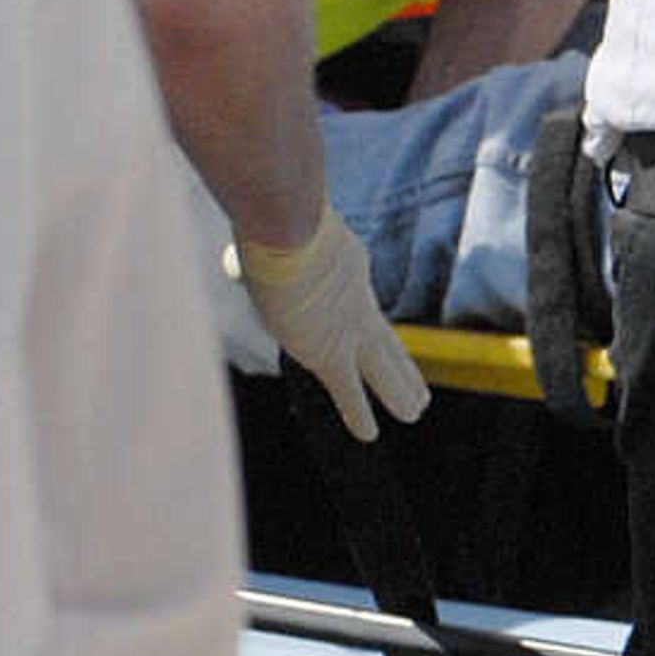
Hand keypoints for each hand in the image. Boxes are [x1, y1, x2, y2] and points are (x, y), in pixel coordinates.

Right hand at [234, 208, 432, 442]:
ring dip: (400, 389)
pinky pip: (348, 389)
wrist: (288, 225)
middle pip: (382, 339)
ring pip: (382, 365)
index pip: (352, 299)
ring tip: (418, 409)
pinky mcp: (330, 351)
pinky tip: (370, 435)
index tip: (361, 321)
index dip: (350, 309)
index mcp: (346, 266)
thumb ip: (259, 256)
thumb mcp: (269, 235)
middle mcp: (354, 299)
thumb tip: (235, 262)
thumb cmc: (271, 220)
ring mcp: (349, 325)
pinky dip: (359, 413)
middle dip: (399, 363)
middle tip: (419, 384)